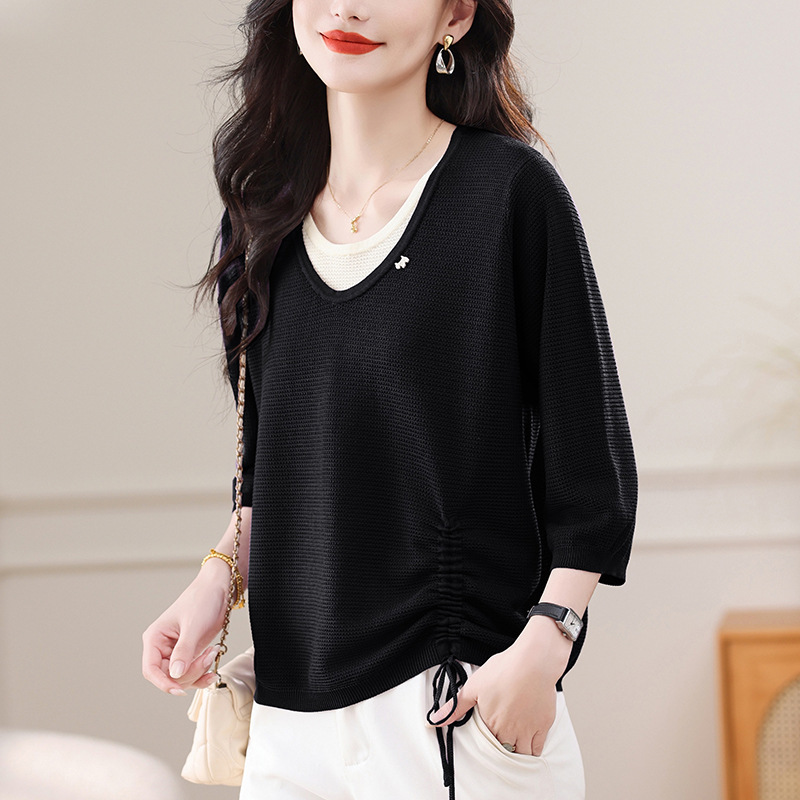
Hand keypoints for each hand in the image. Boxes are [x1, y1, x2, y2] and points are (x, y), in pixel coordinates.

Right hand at [141, 558, 232, 695]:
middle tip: (208, 656)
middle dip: (190, 672)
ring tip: (213, 652)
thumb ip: (184, 651)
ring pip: (182, 677)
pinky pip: (192, 672)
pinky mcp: (189, 653)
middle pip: (169, 676)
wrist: (219, 589)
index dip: (163, 683)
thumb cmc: (202, 600)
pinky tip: (213, 664)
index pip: (151, 670)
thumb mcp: (193, 626)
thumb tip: (175, 675)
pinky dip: (203, 672)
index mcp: (155, 638)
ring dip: (199, 671)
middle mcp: (162, 647)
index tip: (180, 690)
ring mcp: (176, 651)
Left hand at [428, 616, 572, 755]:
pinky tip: (529, 741)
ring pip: (521, 754)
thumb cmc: (504, 669)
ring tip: (513, 741)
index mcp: (490, 723)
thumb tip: (434, 721)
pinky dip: (532, 749)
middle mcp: (508, 731)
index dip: (485, 740)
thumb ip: (455, 707)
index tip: (487, 734)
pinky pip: (538, 749)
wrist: (533, 662)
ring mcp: (527, 731)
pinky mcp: (544, 726)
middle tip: (501, 738)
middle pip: (503, 751)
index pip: (485, 744)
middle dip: (500, 748)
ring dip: (516, 751)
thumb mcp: (474, 685)